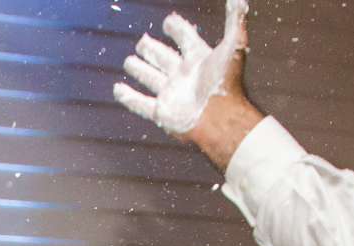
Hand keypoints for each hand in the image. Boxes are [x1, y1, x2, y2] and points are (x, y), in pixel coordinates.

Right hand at [114, 1, 258, 165]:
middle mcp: (183, 74)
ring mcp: (171, 93)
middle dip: (152, 50)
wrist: (220, 118)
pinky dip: (128, 97)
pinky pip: (140, 104)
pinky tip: (118, 89)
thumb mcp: (234, 46)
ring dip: (139, 69)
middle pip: (163, 58)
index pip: (185, 38)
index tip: (169, 21)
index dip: (177, 28)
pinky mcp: (161, 112)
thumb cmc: (228, 83)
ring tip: (129, 61)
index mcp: (198, 58)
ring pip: (150, 78)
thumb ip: (236, 20)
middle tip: (143, 42)